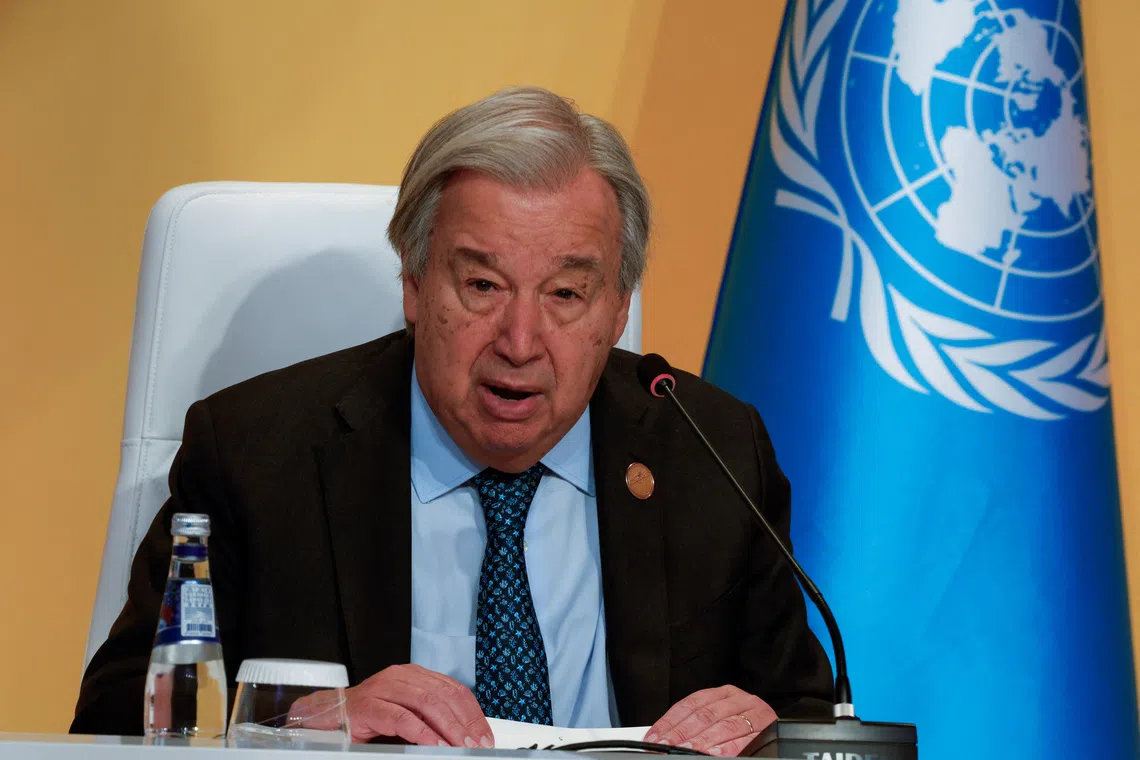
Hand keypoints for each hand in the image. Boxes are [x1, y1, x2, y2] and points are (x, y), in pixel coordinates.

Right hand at [290, 664, 493, 746]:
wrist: (326, 716)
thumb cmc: (367, 717)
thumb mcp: (405, 713)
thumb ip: (429, 717)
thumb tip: (462, 736)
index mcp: (413, 675)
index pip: (453, 689)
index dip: (472, 712)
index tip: (485, 735)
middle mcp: (400, 676)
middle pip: (444, 695)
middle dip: (465, 723)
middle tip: (477, 745)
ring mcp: (384, 688)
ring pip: (427, 703)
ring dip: (449, 728)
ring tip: (461, 747)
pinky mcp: (368, 705)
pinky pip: (402, 718)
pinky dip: (422, 733)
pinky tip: (435, 745)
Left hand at [643, 685, 775, 755]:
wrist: (776, 734)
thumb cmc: (742, 727)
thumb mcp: (717, 722)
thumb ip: (694, 727)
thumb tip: (665, 738)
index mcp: (722, 694)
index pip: (690, 704)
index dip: (670, 721)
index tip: (655, 737)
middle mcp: (739, 699)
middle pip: (706, 715)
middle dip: (683, 732)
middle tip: (668, 746)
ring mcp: (755, 712)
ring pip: (725, 725)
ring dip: (704, 741)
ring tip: (688, 750)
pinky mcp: (768, 727)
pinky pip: (746, 738)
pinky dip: (730, 747)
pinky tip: (716, 754)